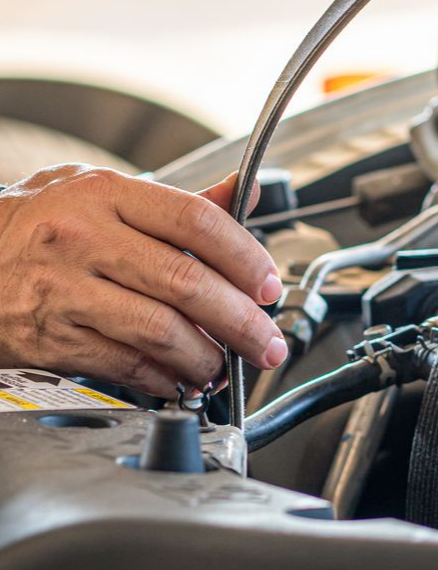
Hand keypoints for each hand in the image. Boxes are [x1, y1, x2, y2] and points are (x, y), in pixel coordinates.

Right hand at [0, 165, 286, 397]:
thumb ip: (174, 199)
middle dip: (240, 319)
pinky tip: (181, 379)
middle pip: (185, 283)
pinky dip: (163, 379)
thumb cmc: (37, 221)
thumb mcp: (99, 190)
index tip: (268, 283)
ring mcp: (66, 292)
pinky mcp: (52, 340)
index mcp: (106, 194)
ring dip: (206, 357)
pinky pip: (124, 365)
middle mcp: (85, 240)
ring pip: (158, 332)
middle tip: (266, 340)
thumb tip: (240, 193)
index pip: (194, 221)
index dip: (243, 255)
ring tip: (226, 365)